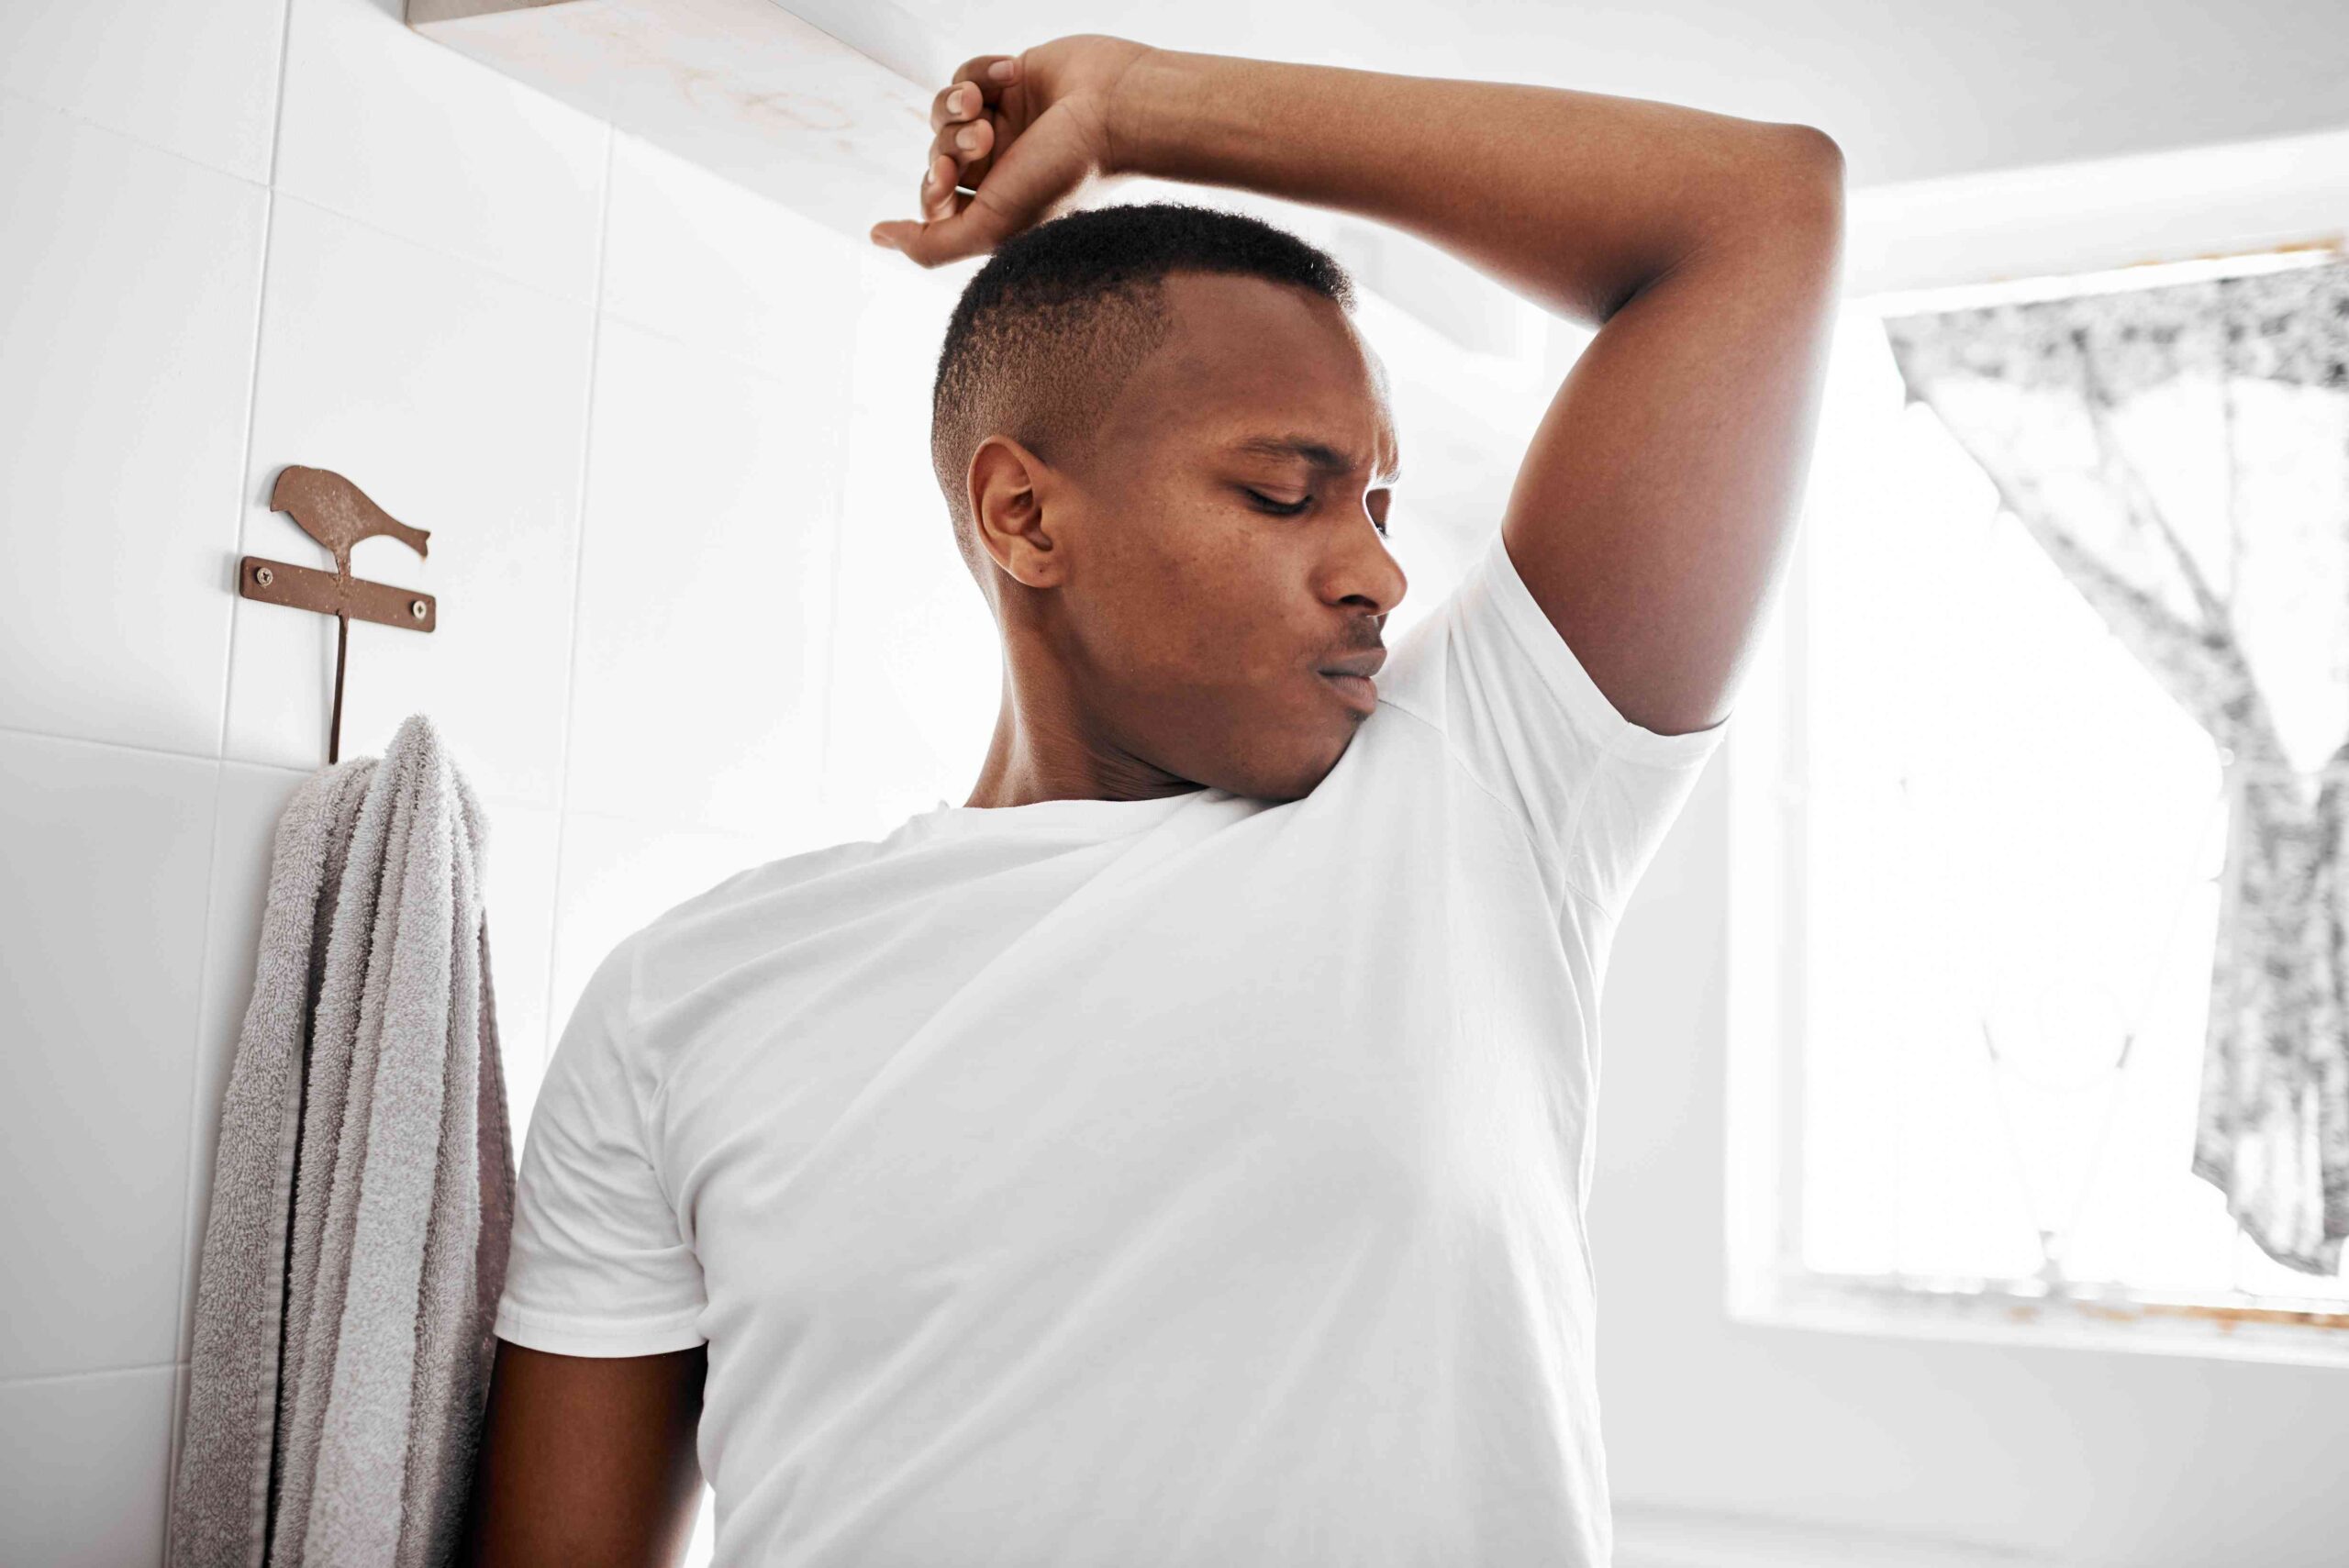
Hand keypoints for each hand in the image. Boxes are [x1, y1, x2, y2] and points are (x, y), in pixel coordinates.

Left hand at [867, 34, 1154, 267]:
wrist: (1117, 109)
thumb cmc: (1065, 172)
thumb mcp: (993, 226)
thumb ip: (932, 245)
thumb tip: (877, 238)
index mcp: (999, 208)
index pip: (936, 199)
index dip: (933, 185)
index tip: (949, 178)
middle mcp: (1002, 168)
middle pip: (937, 151)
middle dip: (949, 143)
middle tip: (982, 139)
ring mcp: (1008, 123)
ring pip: (945, 109)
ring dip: (956, 105)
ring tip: (985, 106)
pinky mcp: (1013, 81)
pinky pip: (966, 73)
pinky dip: (980, 73)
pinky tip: (1012, 75)